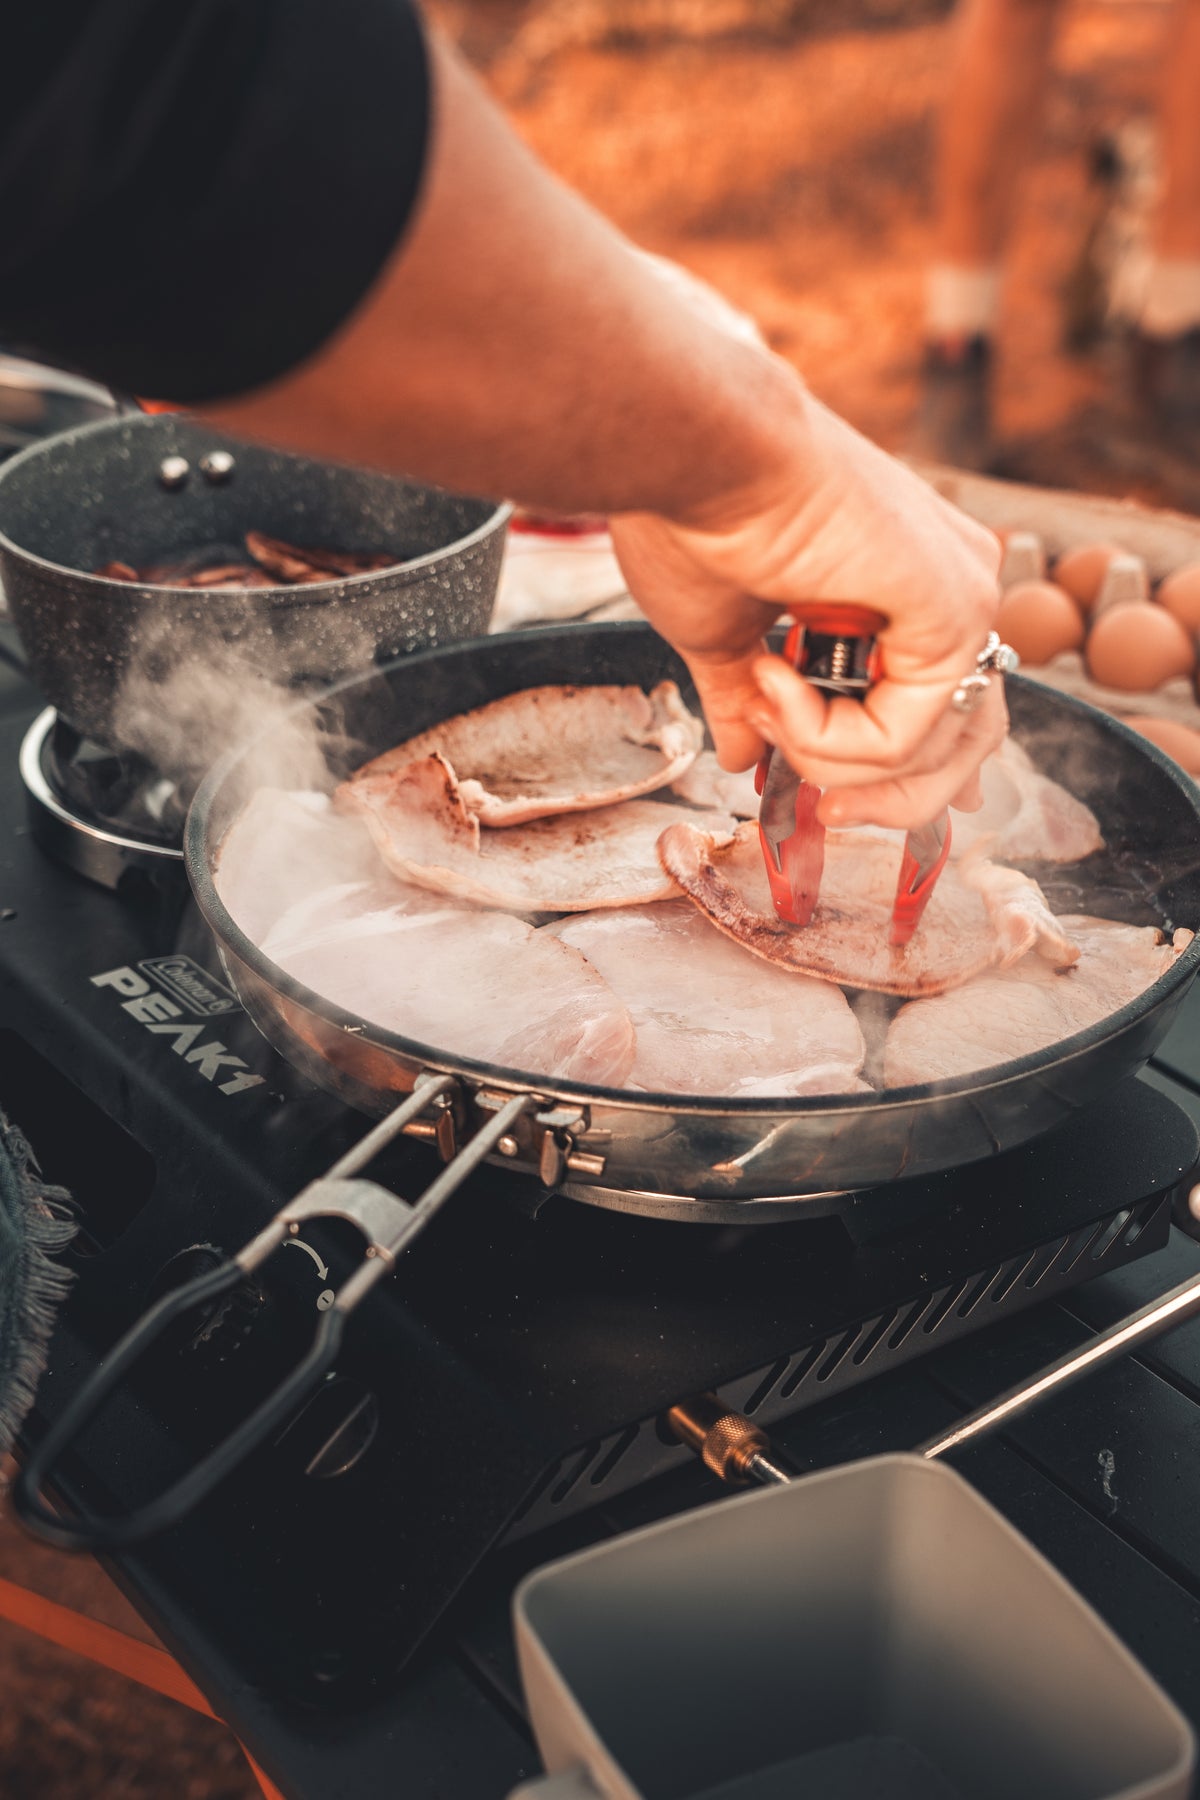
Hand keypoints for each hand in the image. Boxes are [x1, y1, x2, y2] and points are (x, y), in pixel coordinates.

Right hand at [610, 382, 1003, 829]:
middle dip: (881, 800)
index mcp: (904, 586)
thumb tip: (739, 754)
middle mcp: (949, 586)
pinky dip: (830, 737)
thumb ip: (746, 699)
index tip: (805, 797)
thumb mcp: (722, 636)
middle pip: (959, 748)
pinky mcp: (957, 609)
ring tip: (766, 705)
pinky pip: (907, 735)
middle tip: (814, 808)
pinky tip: (774, 675)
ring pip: (935, 752)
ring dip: (833, 762)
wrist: (694, 454)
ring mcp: (962, 595)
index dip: (881, 779)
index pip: (938, 715)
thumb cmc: (695, 519)